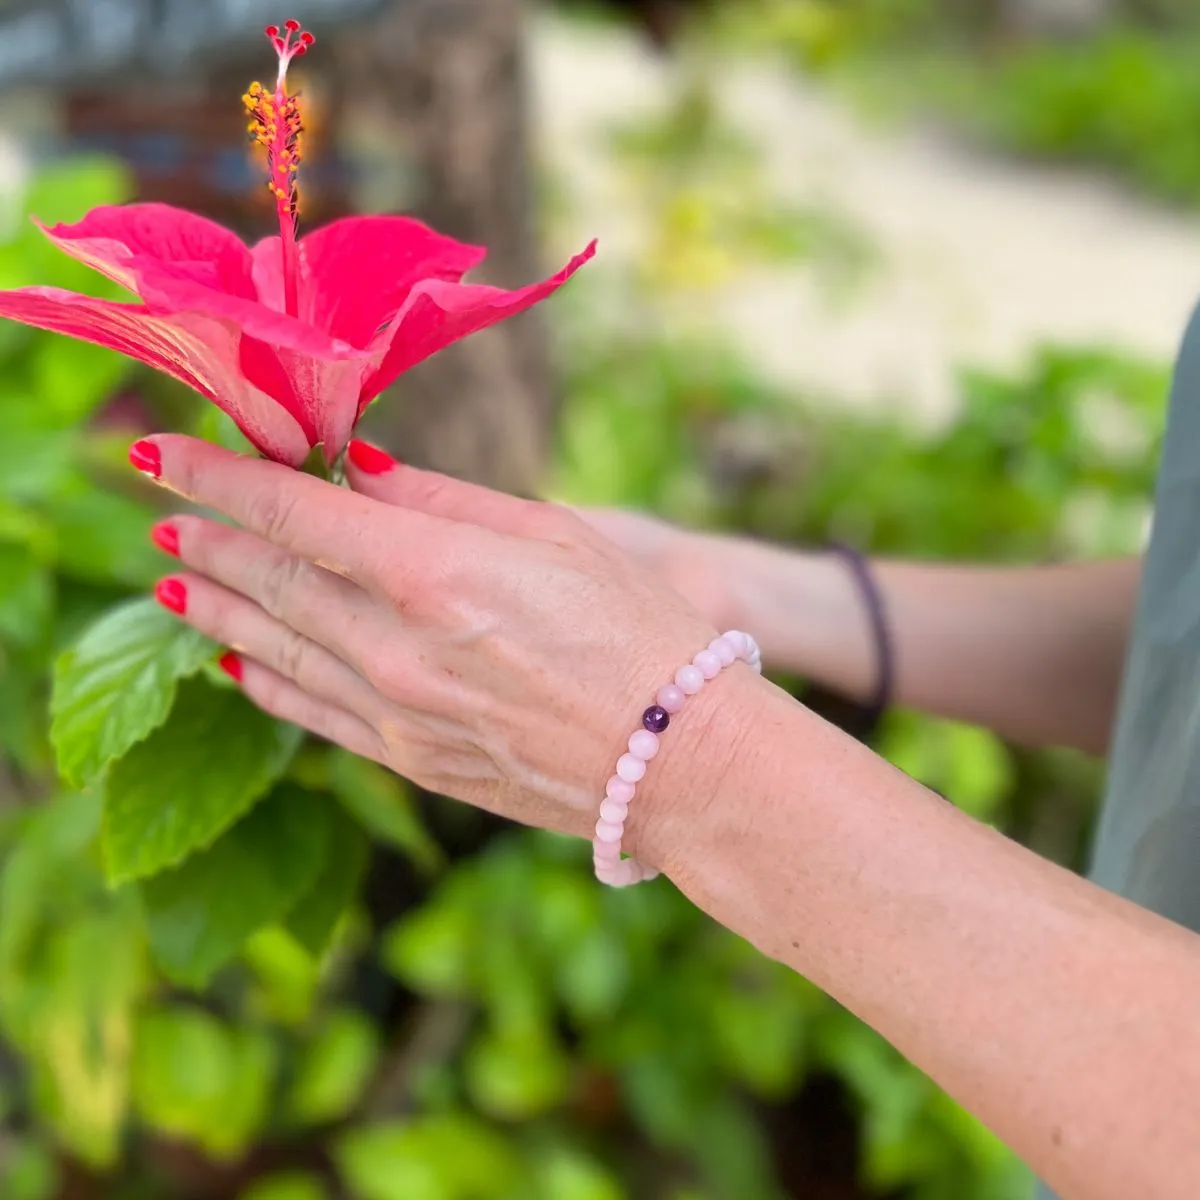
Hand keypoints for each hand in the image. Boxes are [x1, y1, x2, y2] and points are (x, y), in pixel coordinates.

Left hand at [138, 437, 760, 865]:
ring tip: (170, 585)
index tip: (159, 451)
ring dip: (218, 612)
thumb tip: (359, 467)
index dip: (217, 477)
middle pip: (273, 582)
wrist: (684, 763)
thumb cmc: (642, 629)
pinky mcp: (413, 762)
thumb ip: (442, 500)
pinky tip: (234, 667)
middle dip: (209, 542)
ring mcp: (399, 714)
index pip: (294, 512)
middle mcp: (397, 646)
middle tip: (161, 516)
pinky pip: (316, 716)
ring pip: (278, 651)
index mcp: (435, 571)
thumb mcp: (554, 535)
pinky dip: (267, 684)